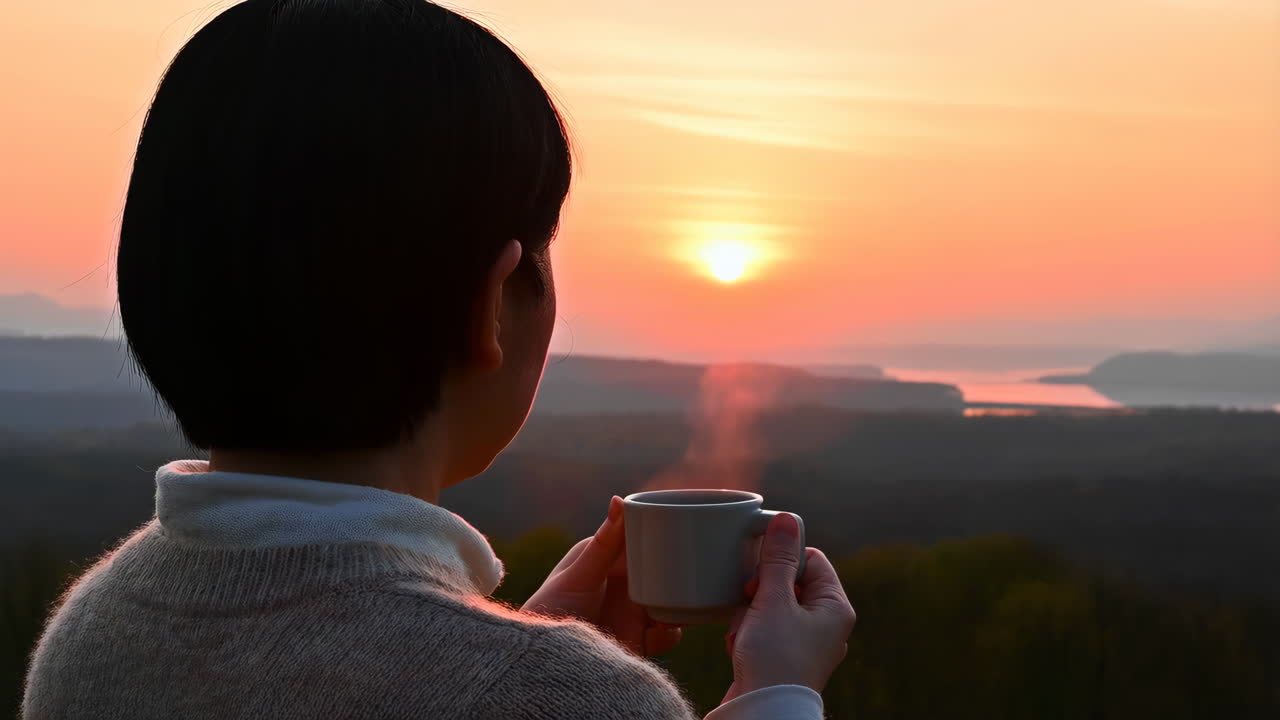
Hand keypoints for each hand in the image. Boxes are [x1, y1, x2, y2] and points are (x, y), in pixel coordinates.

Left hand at [522, 496, 681, 655]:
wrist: (545, 662)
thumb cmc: (551, 609)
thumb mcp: (580, 576)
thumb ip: (604, 544)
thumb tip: (619, 499)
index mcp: (609, 560)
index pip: (643, 540)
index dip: (664, 534)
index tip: (686, 526)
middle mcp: (625, 583)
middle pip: (663, 571)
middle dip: (679, 570)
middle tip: (693, 569)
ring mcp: (633, 612)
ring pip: (670, 600)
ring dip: (680, 601)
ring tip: (681, 603)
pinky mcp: (639, 639)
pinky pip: (667, 633)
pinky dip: (673, 631)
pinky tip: (666, 628)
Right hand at [722, 512, 855, 702]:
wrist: (762, 711)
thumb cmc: (774, 658)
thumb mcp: (773, 601)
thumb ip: (777, 559)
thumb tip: (786, 519)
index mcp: (835, 607)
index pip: (811, 560)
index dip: (782, 561)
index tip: (761, 575)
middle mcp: (826, 625)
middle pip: (788, 583)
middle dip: (760, 592)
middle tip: (751, 603)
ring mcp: (806, 644)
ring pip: (771, 606)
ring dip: (750, 614)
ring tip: (745, 632)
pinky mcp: (784, 659)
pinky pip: (763, 630)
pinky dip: (747, 633)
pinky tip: (740, 646)